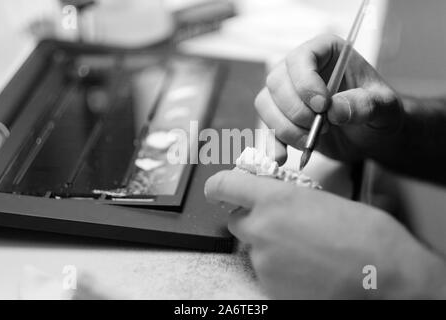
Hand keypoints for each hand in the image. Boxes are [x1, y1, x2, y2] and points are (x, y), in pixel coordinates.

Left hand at [205, 170, 445, 298]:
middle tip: (280, 224)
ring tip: (306, 250)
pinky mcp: (270, 287)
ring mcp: (264, 261)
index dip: (218, 186)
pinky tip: (307, 268)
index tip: (217, 189)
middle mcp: (262, 229)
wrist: (385, 276)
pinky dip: (281, 269)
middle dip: (253, 220)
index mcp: (275, 199)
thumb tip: (270, 196)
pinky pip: (267, 272)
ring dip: (271, 246)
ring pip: (254, 248)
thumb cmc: (365, 233)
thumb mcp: (321, 199)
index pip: (224, 185)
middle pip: (237, 220)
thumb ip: (286, 196)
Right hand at [256, 34, 403, 163]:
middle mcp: (300, 69)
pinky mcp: (281, 118)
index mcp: (326, 53)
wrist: (369, 136)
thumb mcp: (384, 107)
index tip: (322, 106)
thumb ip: (365, 105)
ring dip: (286, 128)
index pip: (300, 58)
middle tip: (324, 127)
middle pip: (276, 82)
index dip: (305, 83)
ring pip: (266, 104)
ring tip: (312, 140)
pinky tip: (282, 158)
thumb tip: (334, 110)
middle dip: (296, 111)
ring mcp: (286, 93)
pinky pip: (266, 127)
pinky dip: (272, 144)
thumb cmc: (378, 112)